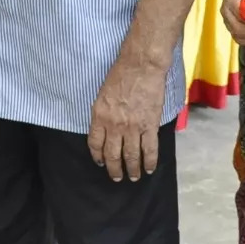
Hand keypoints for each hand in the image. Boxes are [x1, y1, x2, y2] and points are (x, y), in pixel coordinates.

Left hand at [87, 59, 165, 181]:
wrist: (141, 66)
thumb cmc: (121, 74)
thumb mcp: (103, 94)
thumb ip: (103, 113)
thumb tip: (105, 128)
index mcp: (99, 116)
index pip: (95, 144)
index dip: (98, 157)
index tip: (101, 163)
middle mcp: (114, 125)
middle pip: (112, 154)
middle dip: (114, 169)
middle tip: (117, 177)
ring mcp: (132, 128)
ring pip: (131, 156)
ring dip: (132, 169)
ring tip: (134, 177)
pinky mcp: (149, 126)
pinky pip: (149, 149)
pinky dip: (149, 162)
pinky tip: (149, 169)